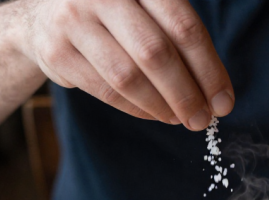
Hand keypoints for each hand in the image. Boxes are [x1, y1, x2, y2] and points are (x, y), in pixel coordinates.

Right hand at [19, 0, 233, 128]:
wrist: (45, 11)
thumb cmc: (114, 12)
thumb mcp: (146, 5)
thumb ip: (178, 35)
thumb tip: (216, 94)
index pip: (183, 26)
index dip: (208, 69)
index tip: (223, 101)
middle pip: (156, 53)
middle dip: (186, 94)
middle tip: (203, 119)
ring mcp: (74, 21)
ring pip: (128, 77)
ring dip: (161, 106)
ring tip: (180, 119)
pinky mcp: (57, 53)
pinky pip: (105, 91)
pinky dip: (136, 109)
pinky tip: (155, 114)